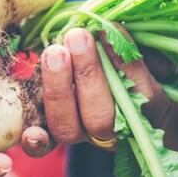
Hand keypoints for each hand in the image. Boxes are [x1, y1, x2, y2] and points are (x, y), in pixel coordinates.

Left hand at [20, 28, 177, 161]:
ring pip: (68, 128)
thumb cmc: (131, 64)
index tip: (112, 32)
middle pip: (101, 118)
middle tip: (77, 36)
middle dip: (88, 75)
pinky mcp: (55, 137)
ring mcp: (82, 135)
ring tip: (53, 51)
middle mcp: (113, 131)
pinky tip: (30, 131)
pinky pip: (45, 147)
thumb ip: (132, 46)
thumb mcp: (144, 53)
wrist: (107, 92)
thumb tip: (115, 29)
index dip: (128, 66)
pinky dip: (37, 140)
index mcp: (147, 113)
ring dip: (58, 89)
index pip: (144, 96)